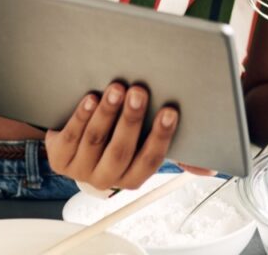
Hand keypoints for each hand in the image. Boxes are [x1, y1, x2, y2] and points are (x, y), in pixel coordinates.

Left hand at [45, 83, 178, 189]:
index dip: (161, 136)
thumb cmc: (117, 141)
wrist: (74, 144)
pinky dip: (82, 116)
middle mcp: (106, 178)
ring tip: (116, 89)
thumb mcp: (143, 149)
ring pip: (95, 141)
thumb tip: (208, 170)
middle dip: (131, 120)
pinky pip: (72, 136)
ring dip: (107, 113)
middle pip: (121, 150)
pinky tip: (92, 99)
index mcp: (132, 177)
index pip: (150, 160)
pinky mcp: (59, 158)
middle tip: (139, 92)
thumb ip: (175, 155)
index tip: (169, 111)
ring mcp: (81, 170)